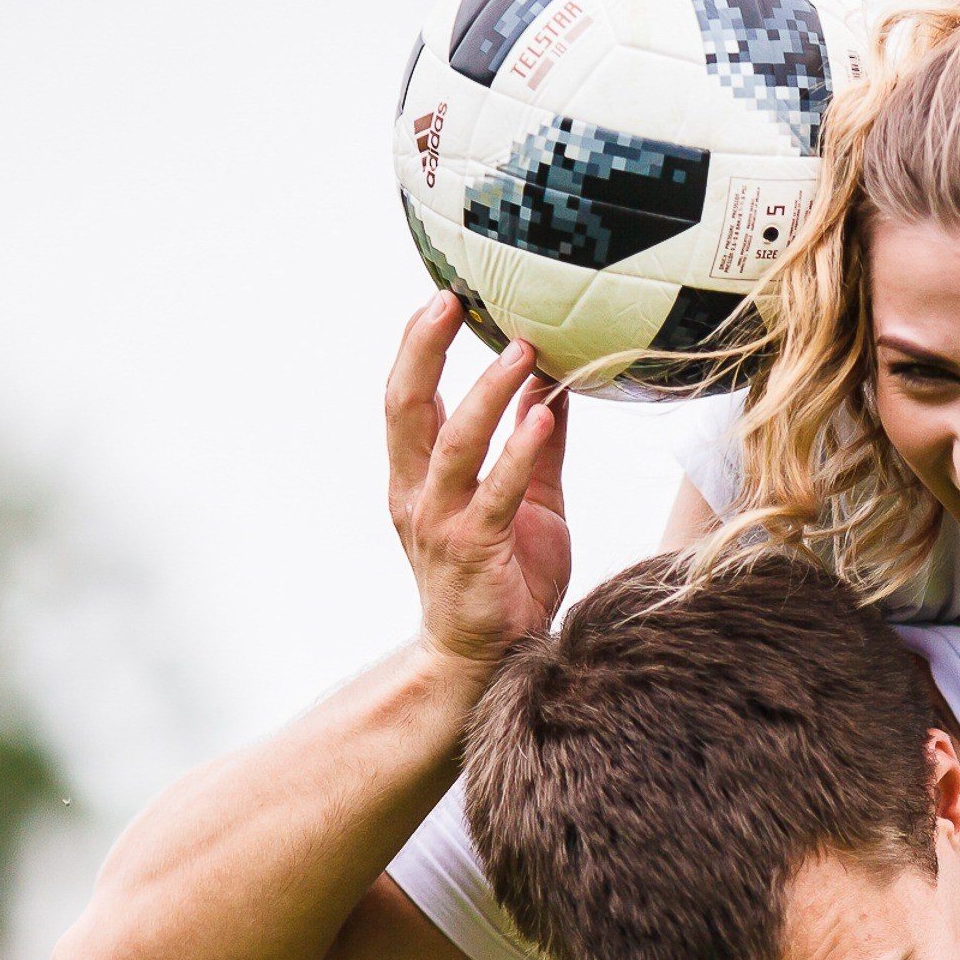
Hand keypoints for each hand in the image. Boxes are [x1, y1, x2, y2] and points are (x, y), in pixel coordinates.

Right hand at [384, 295, 571, 671]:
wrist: (487, 660)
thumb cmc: (505, 582)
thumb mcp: (528, 503)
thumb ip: (538, 449)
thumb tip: (554, 389)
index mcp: (417, 480)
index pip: (406, 400)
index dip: (416, 347)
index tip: (439, 298)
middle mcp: (417, 497)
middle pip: (407, 408)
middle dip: (424, 350)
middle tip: (452, 301)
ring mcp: (441, 524)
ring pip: (454, 444)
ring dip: (487, 393)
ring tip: (520, 351)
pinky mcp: (474, 552)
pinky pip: (497, 493)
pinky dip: (519, 451)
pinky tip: (542, 416)